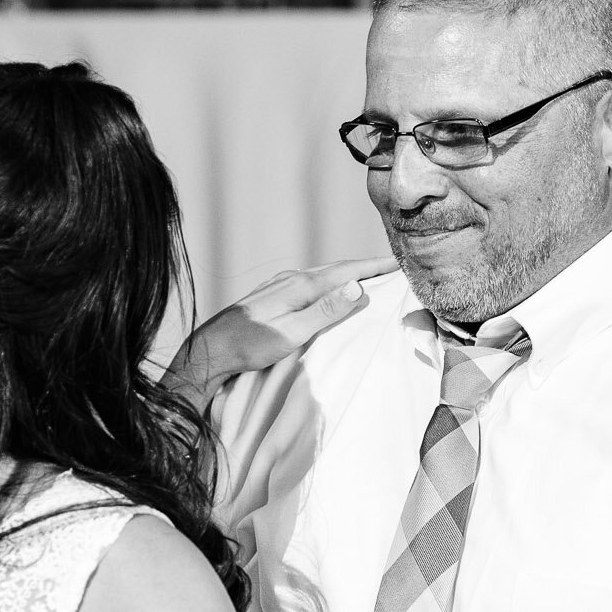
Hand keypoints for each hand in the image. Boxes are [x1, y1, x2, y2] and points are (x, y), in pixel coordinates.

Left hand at [165, 257, 397, 403]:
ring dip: (346, 273)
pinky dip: (329, 282)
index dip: (374, 266)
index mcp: (301, 286)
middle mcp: (291, 279)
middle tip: (391, 268)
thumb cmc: (251, 346)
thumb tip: (356, 287)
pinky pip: (310, 282)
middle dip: (365, 266)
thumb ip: (324, 311)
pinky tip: (329, 290)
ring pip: (322, 274)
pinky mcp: (272, 294)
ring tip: (366, 277)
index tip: (399, 262)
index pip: (346, 271)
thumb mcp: (292, 332)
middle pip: (336, 268)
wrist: (212, 349)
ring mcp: (280, 285)